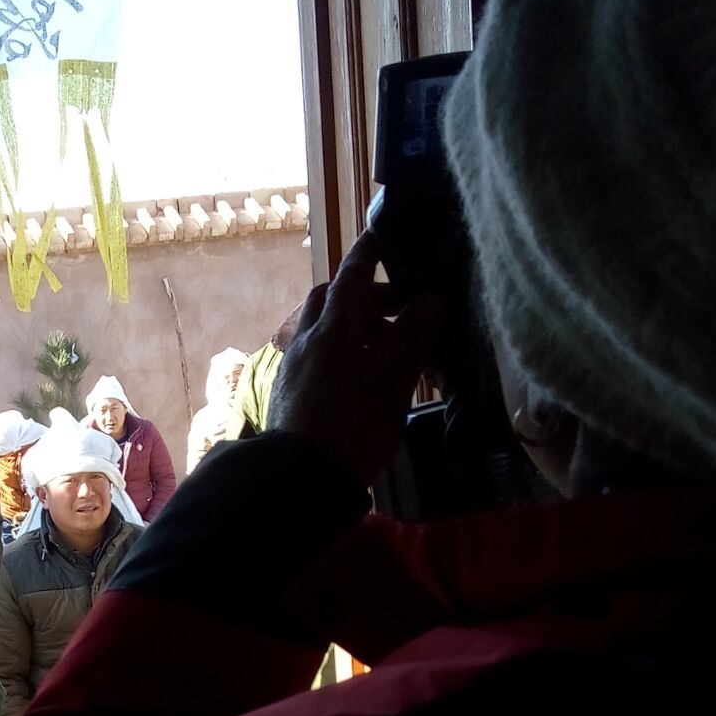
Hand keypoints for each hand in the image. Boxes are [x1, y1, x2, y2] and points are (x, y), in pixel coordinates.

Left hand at [265, 231, 439, 485]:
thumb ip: (412, 336)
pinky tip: (356, 376)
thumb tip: (429, 299)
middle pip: (331, 299)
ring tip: (382, 347)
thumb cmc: (354, 427)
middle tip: (398, 309)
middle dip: (363, 295)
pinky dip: (337, 351)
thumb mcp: (393, 381)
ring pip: (320, 328)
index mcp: (332, 329)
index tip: (383, 235)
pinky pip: (314, 355)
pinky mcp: (286, 393)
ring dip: (349, 325)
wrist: (301, 480)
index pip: (352, 275)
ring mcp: (292, 367)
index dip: (369, 252)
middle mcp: (306, 340)